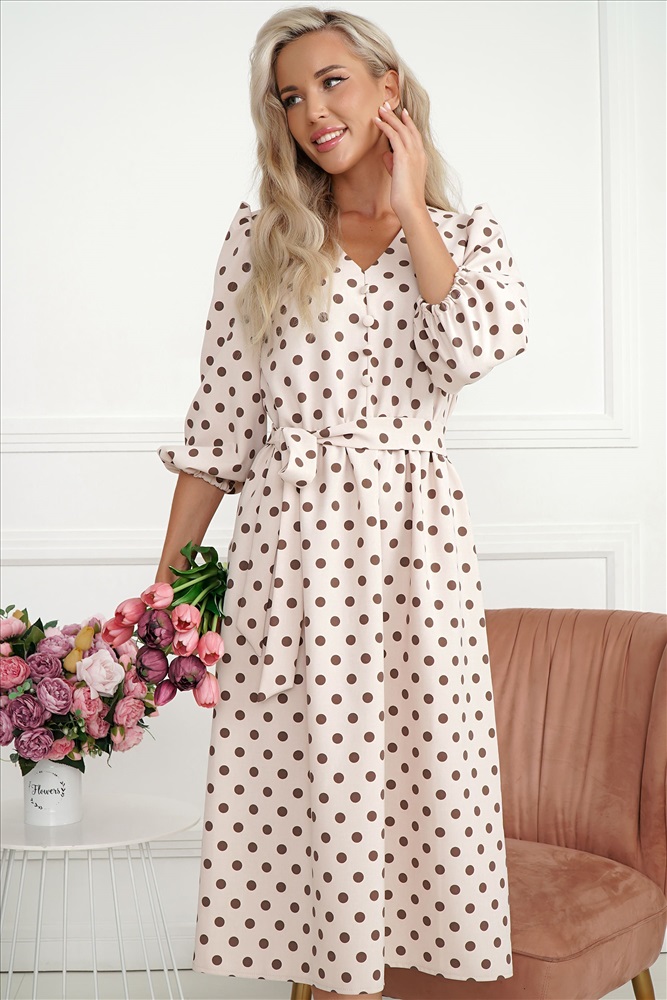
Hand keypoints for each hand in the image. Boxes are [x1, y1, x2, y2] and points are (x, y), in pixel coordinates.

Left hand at [374, 101, 427, 221]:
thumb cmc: (405, 196)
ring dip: (389, 117)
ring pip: (401, 129)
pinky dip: (385, 126)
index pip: (415, 136)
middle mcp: (419, 153)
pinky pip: (393, 135)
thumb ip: (393, 163)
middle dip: (398, 116)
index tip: (402, 114)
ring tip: (379, 109)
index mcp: (421, 158)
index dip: (408, 123)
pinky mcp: (403, 156)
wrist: (410, 206)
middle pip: (409, 128)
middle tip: (387, 106)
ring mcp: (413, 154)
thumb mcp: (399, 176)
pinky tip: (377, 121)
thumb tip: (386, 154)